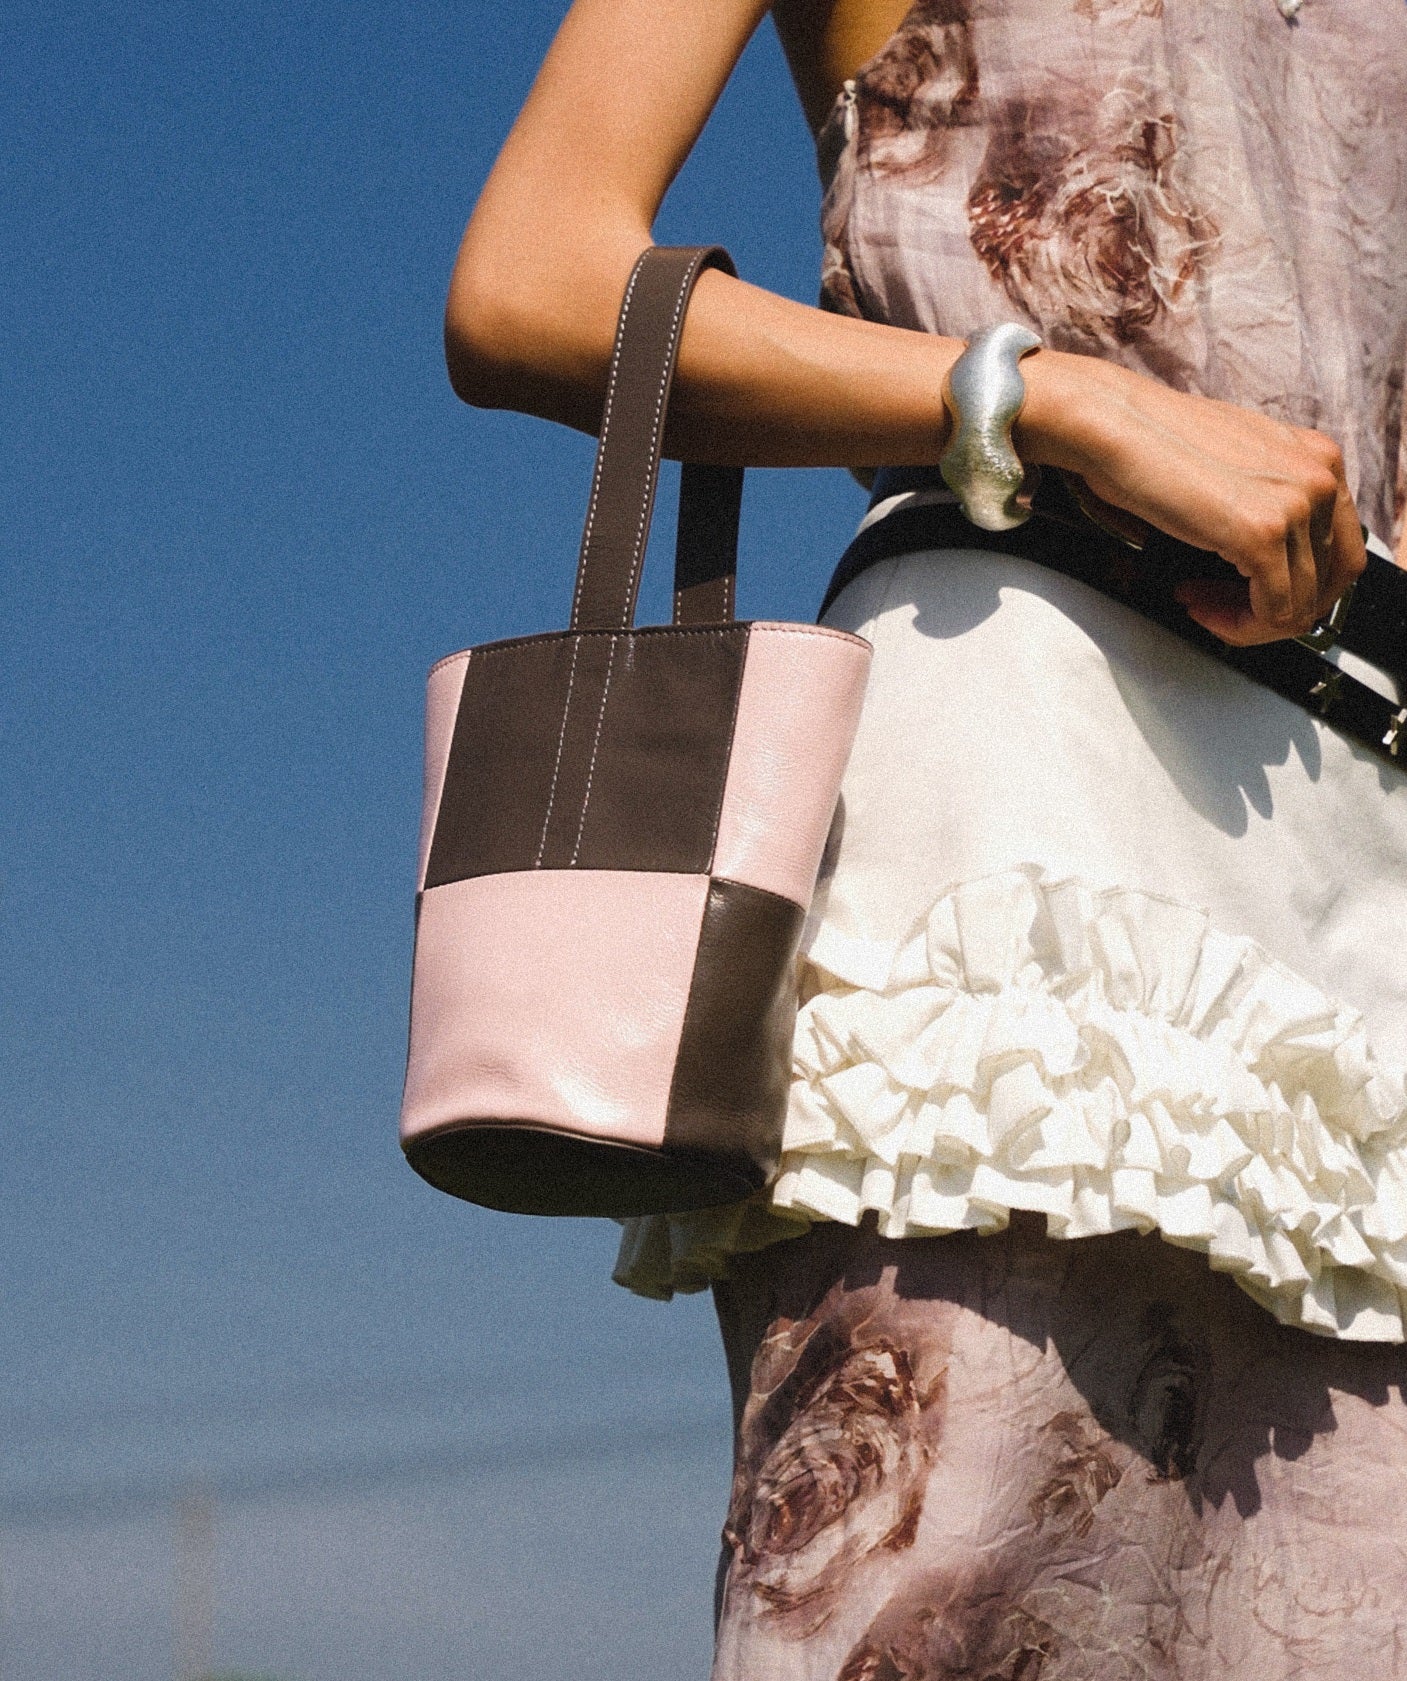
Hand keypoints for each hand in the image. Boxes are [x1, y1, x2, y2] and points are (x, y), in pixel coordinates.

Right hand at [1017, 354, 1366, 645]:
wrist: (1116, 424)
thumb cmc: (1156, 440)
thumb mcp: (1237, 463)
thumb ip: (1268, 499)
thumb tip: (1269, 556)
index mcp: (1320, 459)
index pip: (1339, 549)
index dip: (1297, 585)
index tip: (1249, 591)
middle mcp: (1321, 478)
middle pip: (1330, 582)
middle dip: (1276, 609)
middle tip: (1228, 609)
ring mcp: (1297, 506)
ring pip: (1302, 606)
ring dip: (1249, 620)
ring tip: (1203, 603)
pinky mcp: (1262, 535)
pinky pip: (1272, 613)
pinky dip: (1237, 624)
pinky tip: (1198, 602)